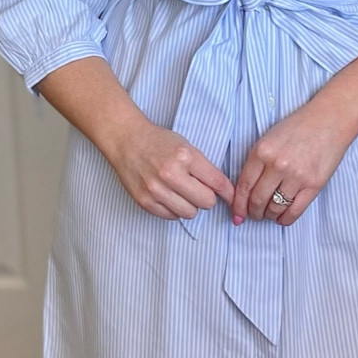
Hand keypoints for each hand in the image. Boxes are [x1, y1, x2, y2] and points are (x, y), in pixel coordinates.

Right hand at [102, 113, 234, 220]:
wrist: (126, 141)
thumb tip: (224, 191)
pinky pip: (171, 216)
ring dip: (190, 205)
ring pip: (190, 213)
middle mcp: (170, 174)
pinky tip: (169, 196)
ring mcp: (156, 190)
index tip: (230, 196)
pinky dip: (174, 209)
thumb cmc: (159, 142)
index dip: (227, 192)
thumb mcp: (187, 147)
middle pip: (206, 202)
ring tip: (182, 192)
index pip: (217, 182)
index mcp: (185, 157)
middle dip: (207, 197)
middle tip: (199, 189)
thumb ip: (204, 168)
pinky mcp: (145, 201)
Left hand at [232, 101, 356, 226]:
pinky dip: (285, 219)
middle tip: (254, 215)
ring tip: (269, 214)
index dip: (239, 205)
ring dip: (269, 216)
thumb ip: (257, 162)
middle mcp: (277, 165)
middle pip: (258, 200)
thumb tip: (246, 191)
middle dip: (253, 212)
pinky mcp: (313, 184)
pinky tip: (282, 218)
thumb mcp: (269, 138)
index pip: (244, 186)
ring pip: (275, 208)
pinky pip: (294, 211)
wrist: (330, 120)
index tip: (238, 214)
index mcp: (262, 151)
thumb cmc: (299, 127)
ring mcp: (296, 176)